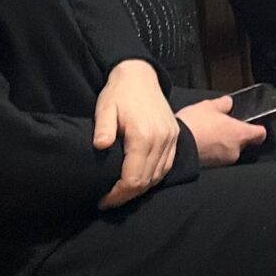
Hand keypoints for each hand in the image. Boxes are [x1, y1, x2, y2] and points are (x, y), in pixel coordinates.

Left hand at [94, 58, 180, 208]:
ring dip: (140, 188)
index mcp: (143, 135)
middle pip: (146, 181)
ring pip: (158, 176)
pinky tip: (140, 180)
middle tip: (108, 201)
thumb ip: (103, 128)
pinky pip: (167, 166)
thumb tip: (100, 146)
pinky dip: (154, 177)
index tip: (102, 200)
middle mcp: (161, 139)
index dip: (117, 194)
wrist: (140, 75)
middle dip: (126, 195)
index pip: (133, 178)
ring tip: (121, 193)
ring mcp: (171, 138)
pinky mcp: (174, 136)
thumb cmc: (119, 93)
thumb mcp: (105, 107)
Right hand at [176, 94, 268, 167]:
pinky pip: (217, 157)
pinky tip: (202, 142)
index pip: (260, 134)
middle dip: (235, 135)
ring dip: (223, 143)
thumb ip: (223, 104)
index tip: (253, 124)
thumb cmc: (194, 125)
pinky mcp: (211, 167)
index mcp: (240, 134)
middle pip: (243, 142)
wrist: (176, 147)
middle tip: (222, 125)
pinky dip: (213, 151)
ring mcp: (223, 161)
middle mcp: (235, 150)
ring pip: (230, 150)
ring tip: (209, 133)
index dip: (258, 128)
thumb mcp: (209, 106)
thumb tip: (229, 103)